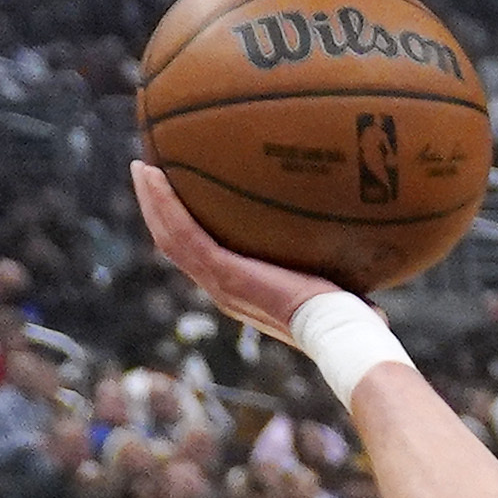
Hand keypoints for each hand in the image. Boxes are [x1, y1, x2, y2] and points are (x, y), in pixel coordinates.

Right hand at [130, 161, 338, 344]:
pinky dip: (163, 203)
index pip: (201, 257)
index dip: (184, 228)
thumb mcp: (329, 281)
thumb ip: (328, 262)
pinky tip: (154, 173)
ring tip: (143, 166)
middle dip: (159, 209)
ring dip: (152, 200)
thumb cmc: (343, 314)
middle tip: (149, 174)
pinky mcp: (222, 271)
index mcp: (239, 290)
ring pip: (170, 235)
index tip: (177, 199)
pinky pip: (182, 231)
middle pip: (175, 244)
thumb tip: (355, 238)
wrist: (338, 331)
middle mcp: (221, 288)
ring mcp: (217, 281)